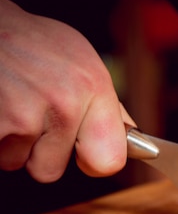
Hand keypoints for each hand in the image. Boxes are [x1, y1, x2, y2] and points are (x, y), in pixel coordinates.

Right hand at [0, 0, 132, 181]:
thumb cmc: (32, 43)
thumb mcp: (81, 61)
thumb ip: (104, 105)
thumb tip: (128, 138)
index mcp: (92, 87)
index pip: (109, 160)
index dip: (93, 162)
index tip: (84, 154)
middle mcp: (63, 103)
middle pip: (50, 170)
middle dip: (38, 152)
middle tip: (32, 116)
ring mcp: (24, 115)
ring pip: (18, 162)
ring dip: (12, 142)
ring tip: (12, 103)